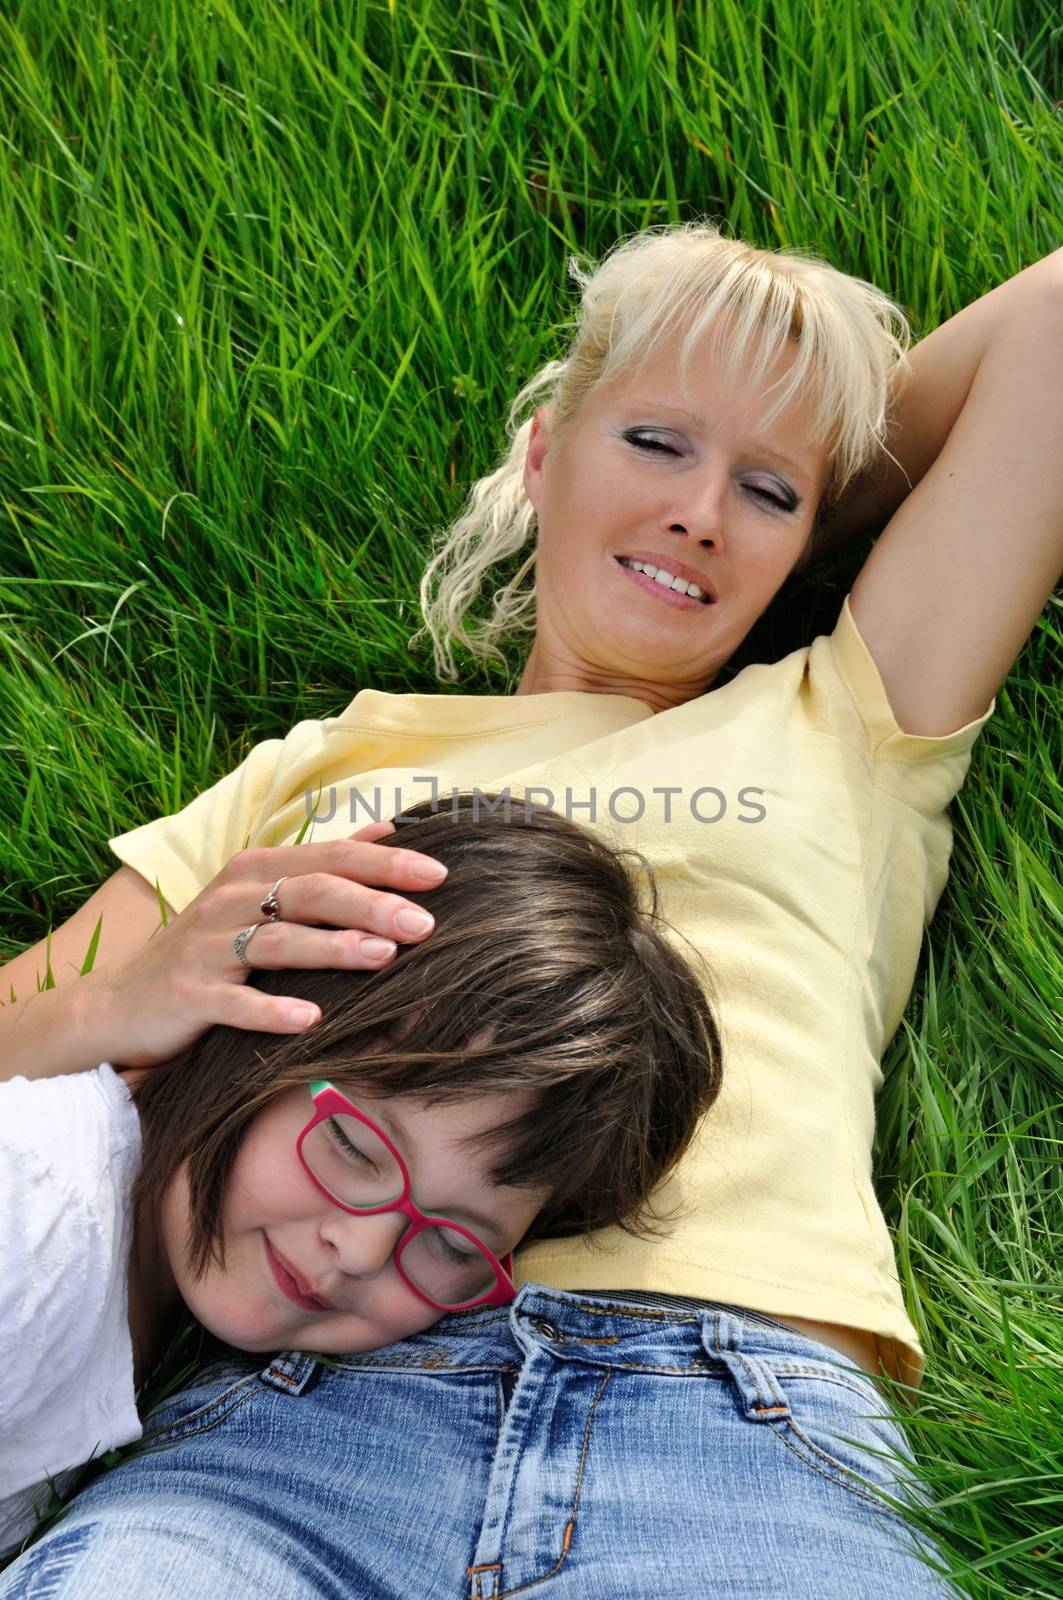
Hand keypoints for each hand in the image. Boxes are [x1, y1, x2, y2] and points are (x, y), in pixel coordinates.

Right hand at [94, 823, 446, 1068]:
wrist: (123, 1002)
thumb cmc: (212, 948)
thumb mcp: (261, 894)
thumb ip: (323, 863)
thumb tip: (389, 830)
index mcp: (256, 870)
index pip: (331, 858)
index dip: (385, 863)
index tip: (439, 875)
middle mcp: (232, 899)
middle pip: (310, 893)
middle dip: (370, 904)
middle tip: (424, 923)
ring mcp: (209, 947)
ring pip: (278, 941)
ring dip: (332, 949)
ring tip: (382, 956)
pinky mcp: (190, 993)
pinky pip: (235, 1003)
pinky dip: (271, 1010)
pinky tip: (311, 1019)